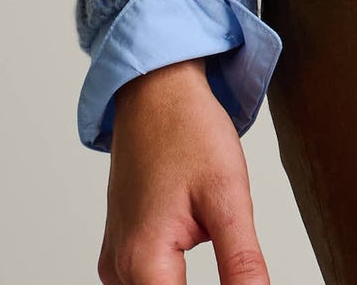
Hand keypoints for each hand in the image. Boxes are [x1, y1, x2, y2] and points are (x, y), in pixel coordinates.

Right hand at [99, 57, 269, 284]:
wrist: (156, 90)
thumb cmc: (187, 130)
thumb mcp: (227, 194)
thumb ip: (241, 260)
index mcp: (143, 261)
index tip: (241, 281)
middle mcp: (119, 268)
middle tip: (238, 268)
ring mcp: (115, 260)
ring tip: (217, 246)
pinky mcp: (119, 249)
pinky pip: (142, 282)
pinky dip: (171, 279)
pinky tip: (194, 250)